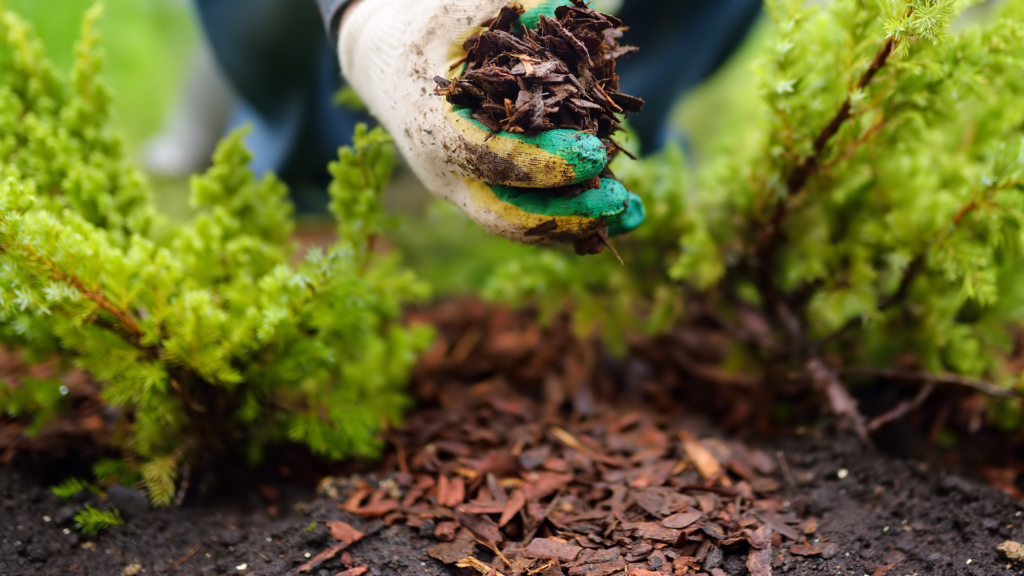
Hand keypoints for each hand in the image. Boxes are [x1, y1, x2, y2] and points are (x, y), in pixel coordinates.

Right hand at [338, 0, 644, 243]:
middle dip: (566, 213)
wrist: (384, 56)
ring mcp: (463, 187)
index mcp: (432, 125)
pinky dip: (573, 217)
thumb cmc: (424, 24)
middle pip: (505, 212)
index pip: (489, 157)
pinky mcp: (483, 190)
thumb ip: (513, 10)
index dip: (545, 163)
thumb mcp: (460, 7)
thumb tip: (558, 12)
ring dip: (579, 224)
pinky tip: (619, 212)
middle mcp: (445, 169)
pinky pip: (528, 215)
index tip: (596, 154)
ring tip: (632, 214)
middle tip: (619, 201)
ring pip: (520, 223)